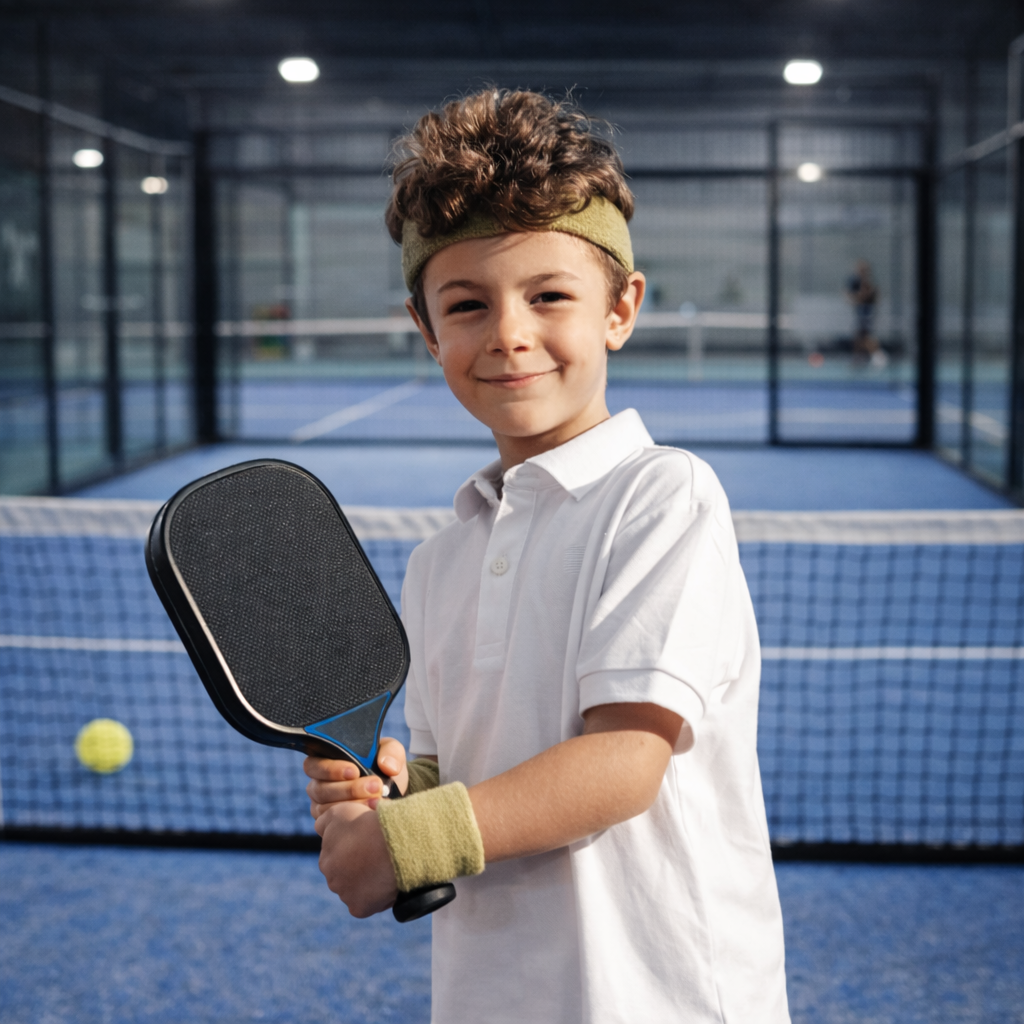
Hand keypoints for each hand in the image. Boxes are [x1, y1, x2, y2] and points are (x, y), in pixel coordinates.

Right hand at [304, 737, 408, 817]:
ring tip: (377, 801)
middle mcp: (318, 785)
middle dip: (349, 789)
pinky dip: (352, 820)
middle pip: (321, 790)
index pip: (314, 766)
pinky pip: (333, 825)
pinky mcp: (329, 825)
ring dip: (353, 805)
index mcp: (324, 762)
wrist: (391, 792)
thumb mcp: (390, 752)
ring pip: (326, 809)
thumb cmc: (384, 766)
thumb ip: (390, 752)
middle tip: (375, 786)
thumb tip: (387, 766)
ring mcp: (321, 807)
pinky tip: (372, 813)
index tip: (355, 771)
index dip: (331, 769)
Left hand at [316, 800, 397, 916]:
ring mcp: (344, 895)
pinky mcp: (358, 908)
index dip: (353, 848)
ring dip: (365, 881)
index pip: (337, 856)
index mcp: (325, 858)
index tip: (367, 841)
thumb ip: (324, 821)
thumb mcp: (340, 811)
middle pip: (344, 874)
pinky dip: (374, 896)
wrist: (393, 844)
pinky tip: (384, 883)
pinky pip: (365, 904)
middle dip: (356, 866)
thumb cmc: (369, 824)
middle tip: (376, 855)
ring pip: (354, 888)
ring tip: (383, 868)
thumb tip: (320, 828)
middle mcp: (330, 878)